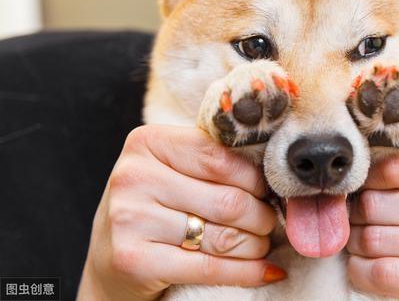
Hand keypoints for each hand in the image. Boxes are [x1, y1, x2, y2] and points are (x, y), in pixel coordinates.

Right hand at [78, 125, 284, 300]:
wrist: (108, 258)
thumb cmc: (154, 205)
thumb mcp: (172, 169)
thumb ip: (211, 160)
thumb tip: (274, 170)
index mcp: (147, 142)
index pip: (221, 158)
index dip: (256, 179)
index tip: (269, 191)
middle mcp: (134, 176)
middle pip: (228, 200)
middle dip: (261, 216)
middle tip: (268, 223)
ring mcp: (129, 219)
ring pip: (224, 236)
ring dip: (256, 245)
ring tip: (261, 245)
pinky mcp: (133, 260)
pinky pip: (210, 268)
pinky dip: (247, 272)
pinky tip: (265, 271)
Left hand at [347, 135, 398, 299]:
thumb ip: (391, 139)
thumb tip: (351, 126)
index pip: (389, 164)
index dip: (364, 176)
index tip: (365, 182)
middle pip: (375, 204)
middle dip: (355, 212)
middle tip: (359, 213)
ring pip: (374, 239)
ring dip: (356, 241)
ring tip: (366, 234)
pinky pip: (381, 273)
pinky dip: (361, 269)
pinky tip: (368, 260)